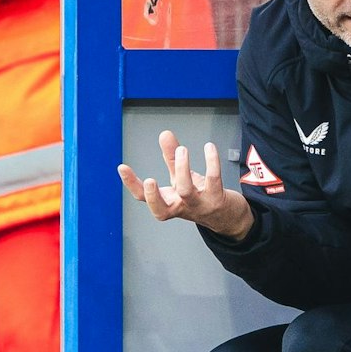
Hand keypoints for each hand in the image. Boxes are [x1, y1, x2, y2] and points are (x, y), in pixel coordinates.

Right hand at [117, 131, 254, 240]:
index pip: (143, 198)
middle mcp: (181, 207)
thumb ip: (171, 157)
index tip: (122, 167)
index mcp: (168, 202)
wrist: (228, 217)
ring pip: (186, 192)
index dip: (131, 185)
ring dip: (182, 169)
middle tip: (150, 179)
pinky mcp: (217, 200)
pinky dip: (211, 163)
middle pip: (162, 208)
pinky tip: (209, 148)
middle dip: (153, 194)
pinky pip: (213, 181)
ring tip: (182, 149)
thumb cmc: (201, 197)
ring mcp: (199, 206)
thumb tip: (164, 134)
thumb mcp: (182, 179)